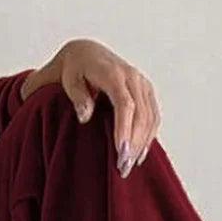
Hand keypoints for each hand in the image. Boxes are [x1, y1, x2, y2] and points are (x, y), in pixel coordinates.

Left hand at [31, 39, 161, 176]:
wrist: (85, 53)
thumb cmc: (74, 70)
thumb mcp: (69, 80)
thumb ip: (77, 97)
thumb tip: (85, 116)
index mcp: (114, 74)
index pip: (125, 104)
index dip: (124, 129)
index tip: (121, 151)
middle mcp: (133, 77)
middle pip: (141, 114)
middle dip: (134, 143)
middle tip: (123, 167)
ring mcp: (142, 84)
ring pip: (150, 116)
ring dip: (143, 143)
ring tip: (129, 167)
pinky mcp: (146, 91)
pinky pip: (153, 115)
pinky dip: (149, 136)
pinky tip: (139, 154)